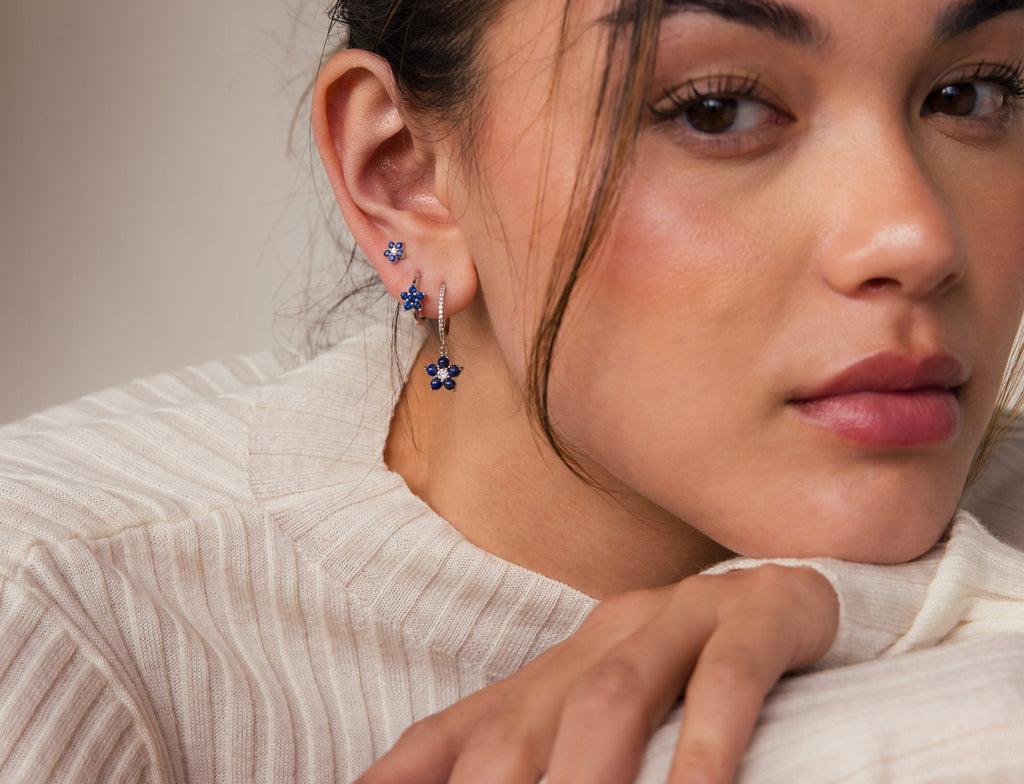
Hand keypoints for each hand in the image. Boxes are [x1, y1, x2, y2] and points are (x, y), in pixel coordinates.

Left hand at [355, 563, 839, 783]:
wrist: (792, 596)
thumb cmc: (690, 676)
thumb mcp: (608, 716)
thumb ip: (542, 756)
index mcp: (560, 664)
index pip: (466, 729)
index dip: (401, 777)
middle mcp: (606, 635)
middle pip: (525, 723)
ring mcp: (679, 617)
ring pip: (613, 696)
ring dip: (589, 776)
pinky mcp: (754, 616)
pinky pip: (726, 677)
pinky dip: (704, 742)